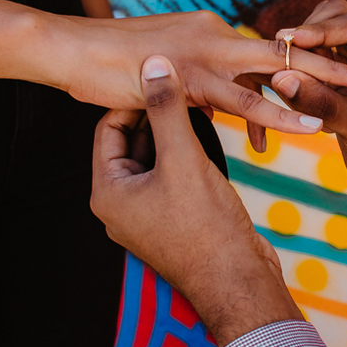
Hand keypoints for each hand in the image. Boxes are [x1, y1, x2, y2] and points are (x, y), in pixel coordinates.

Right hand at [49, 9, 346, 144]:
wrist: (68, 48)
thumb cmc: (109, 62)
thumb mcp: (163, 73)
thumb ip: (195, 86)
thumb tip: (215, 106)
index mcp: (210, 30)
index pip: (266, 49)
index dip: (303, 62)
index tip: (338, 72)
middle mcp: (215, 33)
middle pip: (286, 49)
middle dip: (332, 59)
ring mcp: (203, 53)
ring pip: (276, 70)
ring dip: (320, 80)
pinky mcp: (189, 76)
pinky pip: (244, 99)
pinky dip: (280, 112)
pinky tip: (308, 124)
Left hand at [91, 55, 303, 346]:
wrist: (239, 282)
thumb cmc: (206, 226)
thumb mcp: (184, 158)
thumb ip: (167, 109)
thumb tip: (154, 65)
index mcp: (108, 192)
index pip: (109, 128)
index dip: (134, 98)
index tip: (160, 75)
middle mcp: (121, 205)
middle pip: (132, 143)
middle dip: (157, 115)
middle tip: (183, 84)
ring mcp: (147, 216)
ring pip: (156, 159)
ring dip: (175, 134)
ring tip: (201, 105)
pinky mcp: (174, 222)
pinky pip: (173, 178)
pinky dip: (187, 157)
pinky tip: (211, 138)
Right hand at [268, 0, 346, 226]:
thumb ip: (320, 102)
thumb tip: (281, 78)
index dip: (318, 30)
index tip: (287, 38)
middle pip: (337, 17)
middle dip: (308, 33)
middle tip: (280, 52)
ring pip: (325, 32)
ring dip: (304, 48)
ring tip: (285, 71)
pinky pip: (321, 54)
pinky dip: (304, 63)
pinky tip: (291, 83)